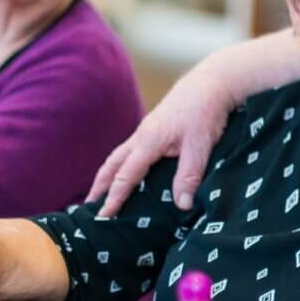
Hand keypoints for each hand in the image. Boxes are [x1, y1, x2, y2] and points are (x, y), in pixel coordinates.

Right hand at [86, 65, 234, 216]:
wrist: (210, 84)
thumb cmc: (205, 114)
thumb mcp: (200, 147)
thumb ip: (189, 176)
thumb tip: (182, 205)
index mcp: (148, 142)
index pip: (125, 176)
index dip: (114, 197)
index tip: (103, 216)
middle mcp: (141, 137)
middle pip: (112, 165)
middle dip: (99, 186)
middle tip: (89, 208)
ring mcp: (146, 132)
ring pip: (119, 157)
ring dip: (107, 175)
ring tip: (100, 193)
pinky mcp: (154, 129)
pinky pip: (130, 151)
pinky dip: (121, 166)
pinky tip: (127, 174)